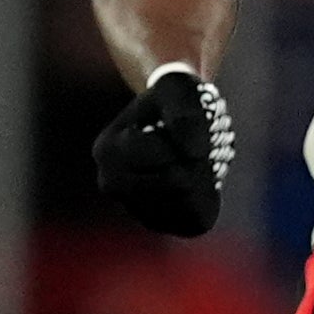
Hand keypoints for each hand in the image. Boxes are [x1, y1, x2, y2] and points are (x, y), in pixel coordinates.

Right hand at [91, 68, 233, 236]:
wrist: (166, 118)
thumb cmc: (172, 100)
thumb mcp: (179, 91)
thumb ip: (185, 113)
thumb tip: (193, 152)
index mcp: (107, 149)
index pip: (166, 153)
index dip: (191, 137)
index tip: (189, 125)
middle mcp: (111, 184)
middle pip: (178, 182)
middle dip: (199, 161)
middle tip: (197, 146)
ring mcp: (131, 207)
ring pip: (188, 205)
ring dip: (204, 180)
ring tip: (195, 162)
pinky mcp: (155, 222)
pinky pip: (193, 222)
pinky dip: (205, 200)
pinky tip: (197, 182)